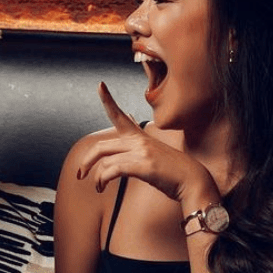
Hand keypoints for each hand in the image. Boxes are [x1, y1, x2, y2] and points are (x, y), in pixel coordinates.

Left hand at [74, 83, 214, 203]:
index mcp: (140, 136)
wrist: (192, 180)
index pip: (120, 114)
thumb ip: (137, 143)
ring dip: (97, 177)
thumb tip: (126, 128)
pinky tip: (104, 186)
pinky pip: (113, 170)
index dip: (108, 99)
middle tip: (80, 174)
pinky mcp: (143, 165)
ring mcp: (142, 152)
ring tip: (99, 187)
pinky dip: (104, 179)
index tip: (100, 85)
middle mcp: (139, 141)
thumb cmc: (172, 170)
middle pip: (102, 145)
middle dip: (86, 161)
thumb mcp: (154, 151)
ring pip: (105, 161)